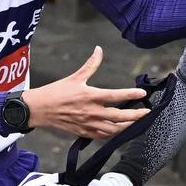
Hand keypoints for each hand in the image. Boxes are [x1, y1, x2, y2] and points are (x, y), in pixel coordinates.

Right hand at [23, 46, 148, 138]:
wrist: (39, 109)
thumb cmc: (56, 92)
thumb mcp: (75, 77)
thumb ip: (91, 64)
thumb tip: (99, 50)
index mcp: (90, 96)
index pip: (115, 96)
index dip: (130, 94)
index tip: (142, 94)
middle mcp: (91, 112)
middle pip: (119, 117)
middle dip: (135, 116)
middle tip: (146, 113)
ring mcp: (87, 124)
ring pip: (113, 130)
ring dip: (126, 127)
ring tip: (136, 122)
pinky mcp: (83, 132)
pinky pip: (102, 136)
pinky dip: (112, 134)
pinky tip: (118, 130)